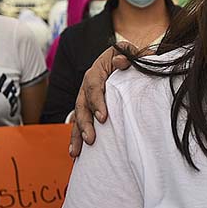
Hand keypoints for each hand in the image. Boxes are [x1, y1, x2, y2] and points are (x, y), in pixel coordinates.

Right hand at [69, 42, 131, 156]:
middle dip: (85, 124)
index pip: (93, 86)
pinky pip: (79, 125)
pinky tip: (76, 155)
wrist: (124, 60)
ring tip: (76, 153)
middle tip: (91, 139)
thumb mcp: (130, 52)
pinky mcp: (87, 110)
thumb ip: (128, 55)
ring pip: (77, 118)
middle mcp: (87, 86)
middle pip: (82, 105)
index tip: (103, 118)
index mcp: (96, 71)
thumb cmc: (129, 57)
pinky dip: (77, 139)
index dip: (96, 102)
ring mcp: (85, 99)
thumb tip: (120, 63)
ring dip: (77, 135)